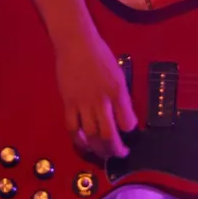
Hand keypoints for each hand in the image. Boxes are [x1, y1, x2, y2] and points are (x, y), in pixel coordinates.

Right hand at [54, 30, 136, 157]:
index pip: (127, 122)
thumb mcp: (118, 74)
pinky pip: (72, 128)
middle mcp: (101, 100)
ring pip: (90, 135)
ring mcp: (83, 103)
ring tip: (103, 153)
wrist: (76, 44)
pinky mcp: (68, 103)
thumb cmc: (100, 56)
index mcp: (117, 91)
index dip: (130, 132)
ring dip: (98, 149)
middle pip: (108, 134)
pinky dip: (79, 140)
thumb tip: (124, 118)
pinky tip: (84, 144)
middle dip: (115, 149)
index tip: (129, 134)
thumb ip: (121, 97)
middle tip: (119, 154)